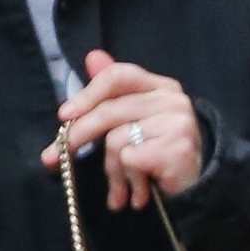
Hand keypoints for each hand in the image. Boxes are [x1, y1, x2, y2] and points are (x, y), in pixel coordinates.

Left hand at [41, 49, 202, 208]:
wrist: (197, 191)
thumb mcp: (133, 123)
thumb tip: (92, 57)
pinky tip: (139, 193)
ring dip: (112, 172)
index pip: (118, 76)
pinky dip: (128, 181)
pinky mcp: (178, 147)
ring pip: (117, 139)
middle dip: (78, 137)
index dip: (87, 94)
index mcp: (160, 86)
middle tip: (52, 159)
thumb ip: (112, 92)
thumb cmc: (159, 156)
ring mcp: (178, 122)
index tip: (63, 116)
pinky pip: (130, 159)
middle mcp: (173, 99)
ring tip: (120, 190)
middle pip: (110, 110)